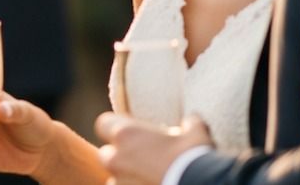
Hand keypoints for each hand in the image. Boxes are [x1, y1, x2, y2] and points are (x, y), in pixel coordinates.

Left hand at [94, 112, 212, 184]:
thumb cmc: (195, 158)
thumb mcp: (196, 132)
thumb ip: (188, 123)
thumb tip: (191, 121)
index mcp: (126, 134)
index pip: (103, 124)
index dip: (116, 127)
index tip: (132, 133)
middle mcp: (115, 158)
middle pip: (106, 154)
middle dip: (120, 157)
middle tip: (143, 160)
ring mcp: (118, 183)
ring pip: (114, 179)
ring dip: (126, 178)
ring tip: (149, 179)